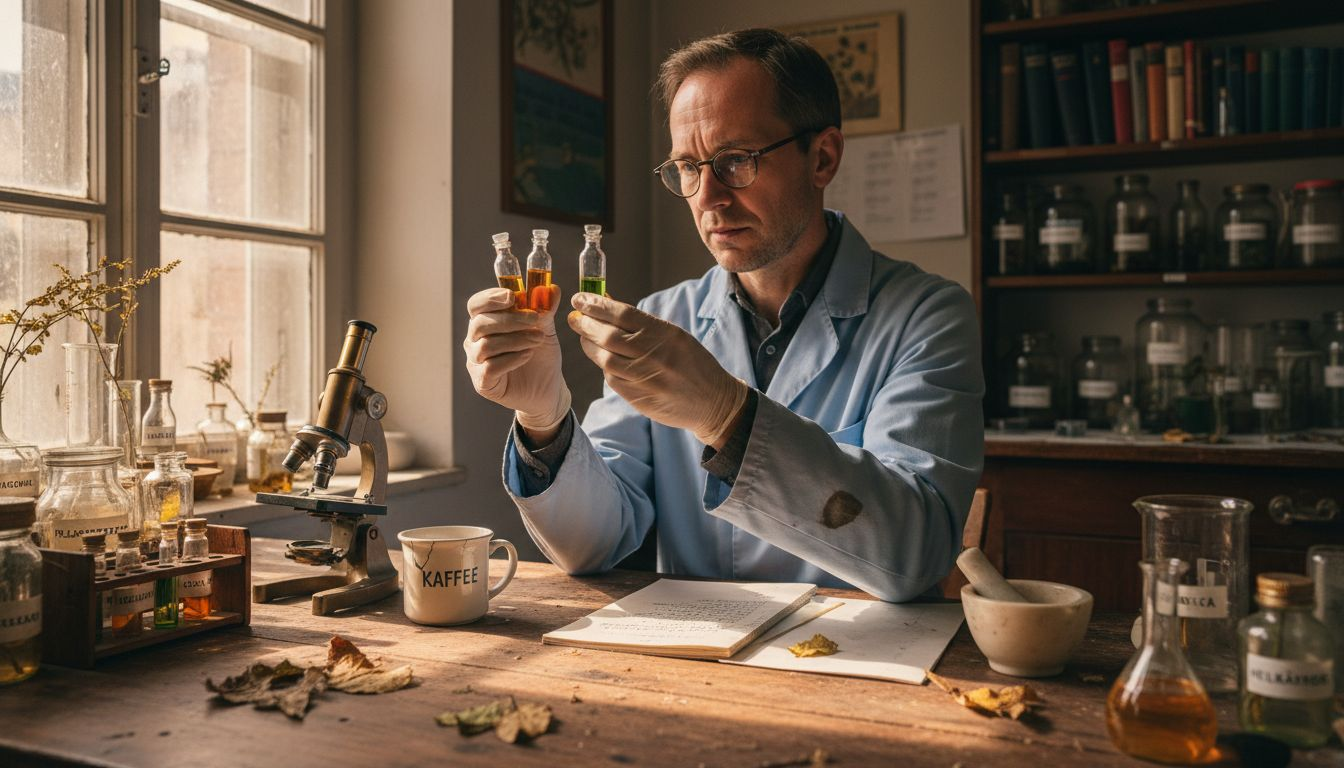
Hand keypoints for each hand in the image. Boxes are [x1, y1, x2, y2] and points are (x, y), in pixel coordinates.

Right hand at [463, 285, 570, 437]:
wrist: (547, 389)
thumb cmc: (541, 356)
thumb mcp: (545, 330)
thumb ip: (546, 310)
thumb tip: (552, 288)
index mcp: (485, 322)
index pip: (476, 305)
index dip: (490, 298)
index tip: (513, 296)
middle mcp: (474, 341)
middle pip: (480, 323)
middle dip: (510, 319)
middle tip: (535, 319)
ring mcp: (475, 362)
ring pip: (487, 345)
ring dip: (516, 339)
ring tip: (537, 340)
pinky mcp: (482, 383)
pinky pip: (490, 368)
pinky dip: (512, 359)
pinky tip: (527, 355)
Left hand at [567, 292, 747, 446]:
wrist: (714, 401)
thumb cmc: (692, 362)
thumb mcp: (674, 335)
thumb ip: (642, 324)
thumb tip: (606, 305)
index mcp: (665, 334)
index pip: (622, 314)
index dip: (596, 305)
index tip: (580, 299)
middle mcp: (654, 355)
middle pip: (607, 336)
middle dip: (586, 324)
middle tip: (575, 318)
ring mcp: (646, 379)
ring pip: (605, 359)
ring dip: (589, 346)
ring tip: (585, 337)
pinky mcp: (640, 398)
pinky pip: (612, 380)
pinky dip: (603, 366)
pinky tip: (603, 359)